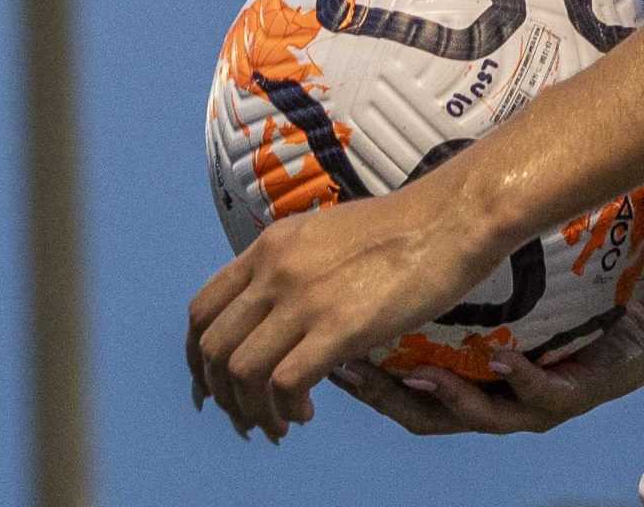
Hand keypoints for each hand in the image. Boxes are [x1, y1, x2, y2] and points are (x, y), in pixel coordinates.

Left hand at [187, 174, 505, 441]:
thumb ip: (291, 267)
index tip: (212, 389)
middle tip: (248, 417)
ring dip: (252, 410)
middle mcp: (276, 269)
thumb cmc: (397, 230)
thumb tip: (275, 311)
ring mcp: (305, 296)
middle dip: (222, 395)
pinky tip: (307, 412)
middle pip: (212, 347)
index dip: (196, 359)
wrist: (446, 219)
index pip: (202, 310)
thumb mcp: (324, 234)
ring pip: (241, 371)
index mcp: (269, 246)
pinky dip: (286, 409)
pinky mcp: (339, 326)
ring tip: (280, 423)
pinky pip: (285, 383)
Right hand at [327, 287, 643, 436]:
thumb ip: (447, 289)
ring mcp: (531, 404)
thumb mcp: (495, 300)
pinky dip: (520, 379)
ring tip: (422, 372)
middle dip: (390, 397)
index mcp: (469, 381)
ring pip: (481, 417)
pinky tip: (501, 359)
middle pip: (430, 417)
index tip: (327, 356)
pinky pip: (542, 394)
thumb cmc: (563, 309)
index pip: (405, 392)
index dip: (367, 382)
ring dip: (448, 397)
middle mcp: (494, 403)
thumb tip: (389, 253)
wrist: (633, 322)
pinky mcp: (573, 394)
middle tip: (354, 372)